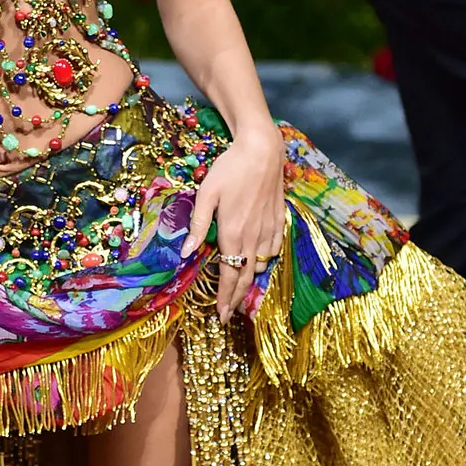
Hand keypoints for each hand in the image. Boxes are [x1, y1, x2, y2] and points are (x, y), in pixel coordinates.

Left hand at [181, 117, 285, 321]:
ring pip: (260, 265)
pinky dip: (264, 261)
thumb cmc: (230, 169)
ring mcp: (268, 230)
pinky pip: (272, 251)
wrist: (263, 151)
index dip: (224, 297)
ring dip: (248, 280)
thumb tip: (187, 252)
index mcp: (233, 233)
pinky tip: (256, 262)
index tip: (220, 315)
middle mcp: (253, 237)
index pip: (228, 274)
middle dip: (236, 298)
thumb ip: (198, 225)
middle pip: (245, 277)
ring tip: (237, 289)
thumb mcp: (207, 195)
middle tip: (227, 313)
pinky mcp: (278, 222)